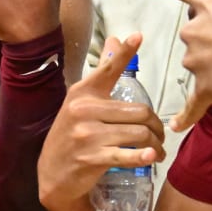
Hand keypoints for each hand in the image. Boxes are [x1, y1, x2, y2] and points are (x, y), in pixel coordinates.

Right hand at [38, 34, 163, 210]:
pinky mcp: (92, 158)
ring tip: (156, 150)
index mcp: (82, 93)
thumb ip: (102, 74)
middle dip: (156, 125)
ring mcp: (87, 135)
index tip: (138, 36)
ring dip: (155, 144)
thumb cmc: (72, 135)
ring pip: (139, 134)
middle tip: (158, 135)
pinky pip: (127, 155)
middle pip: (139, 111)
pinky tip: (151, 157)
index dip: (124, 52)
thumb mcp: (81, 103)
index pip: (108, 69)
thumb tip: (115, 39)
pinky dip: (143, 156)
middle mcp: (83, 110)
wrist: (53, 174)